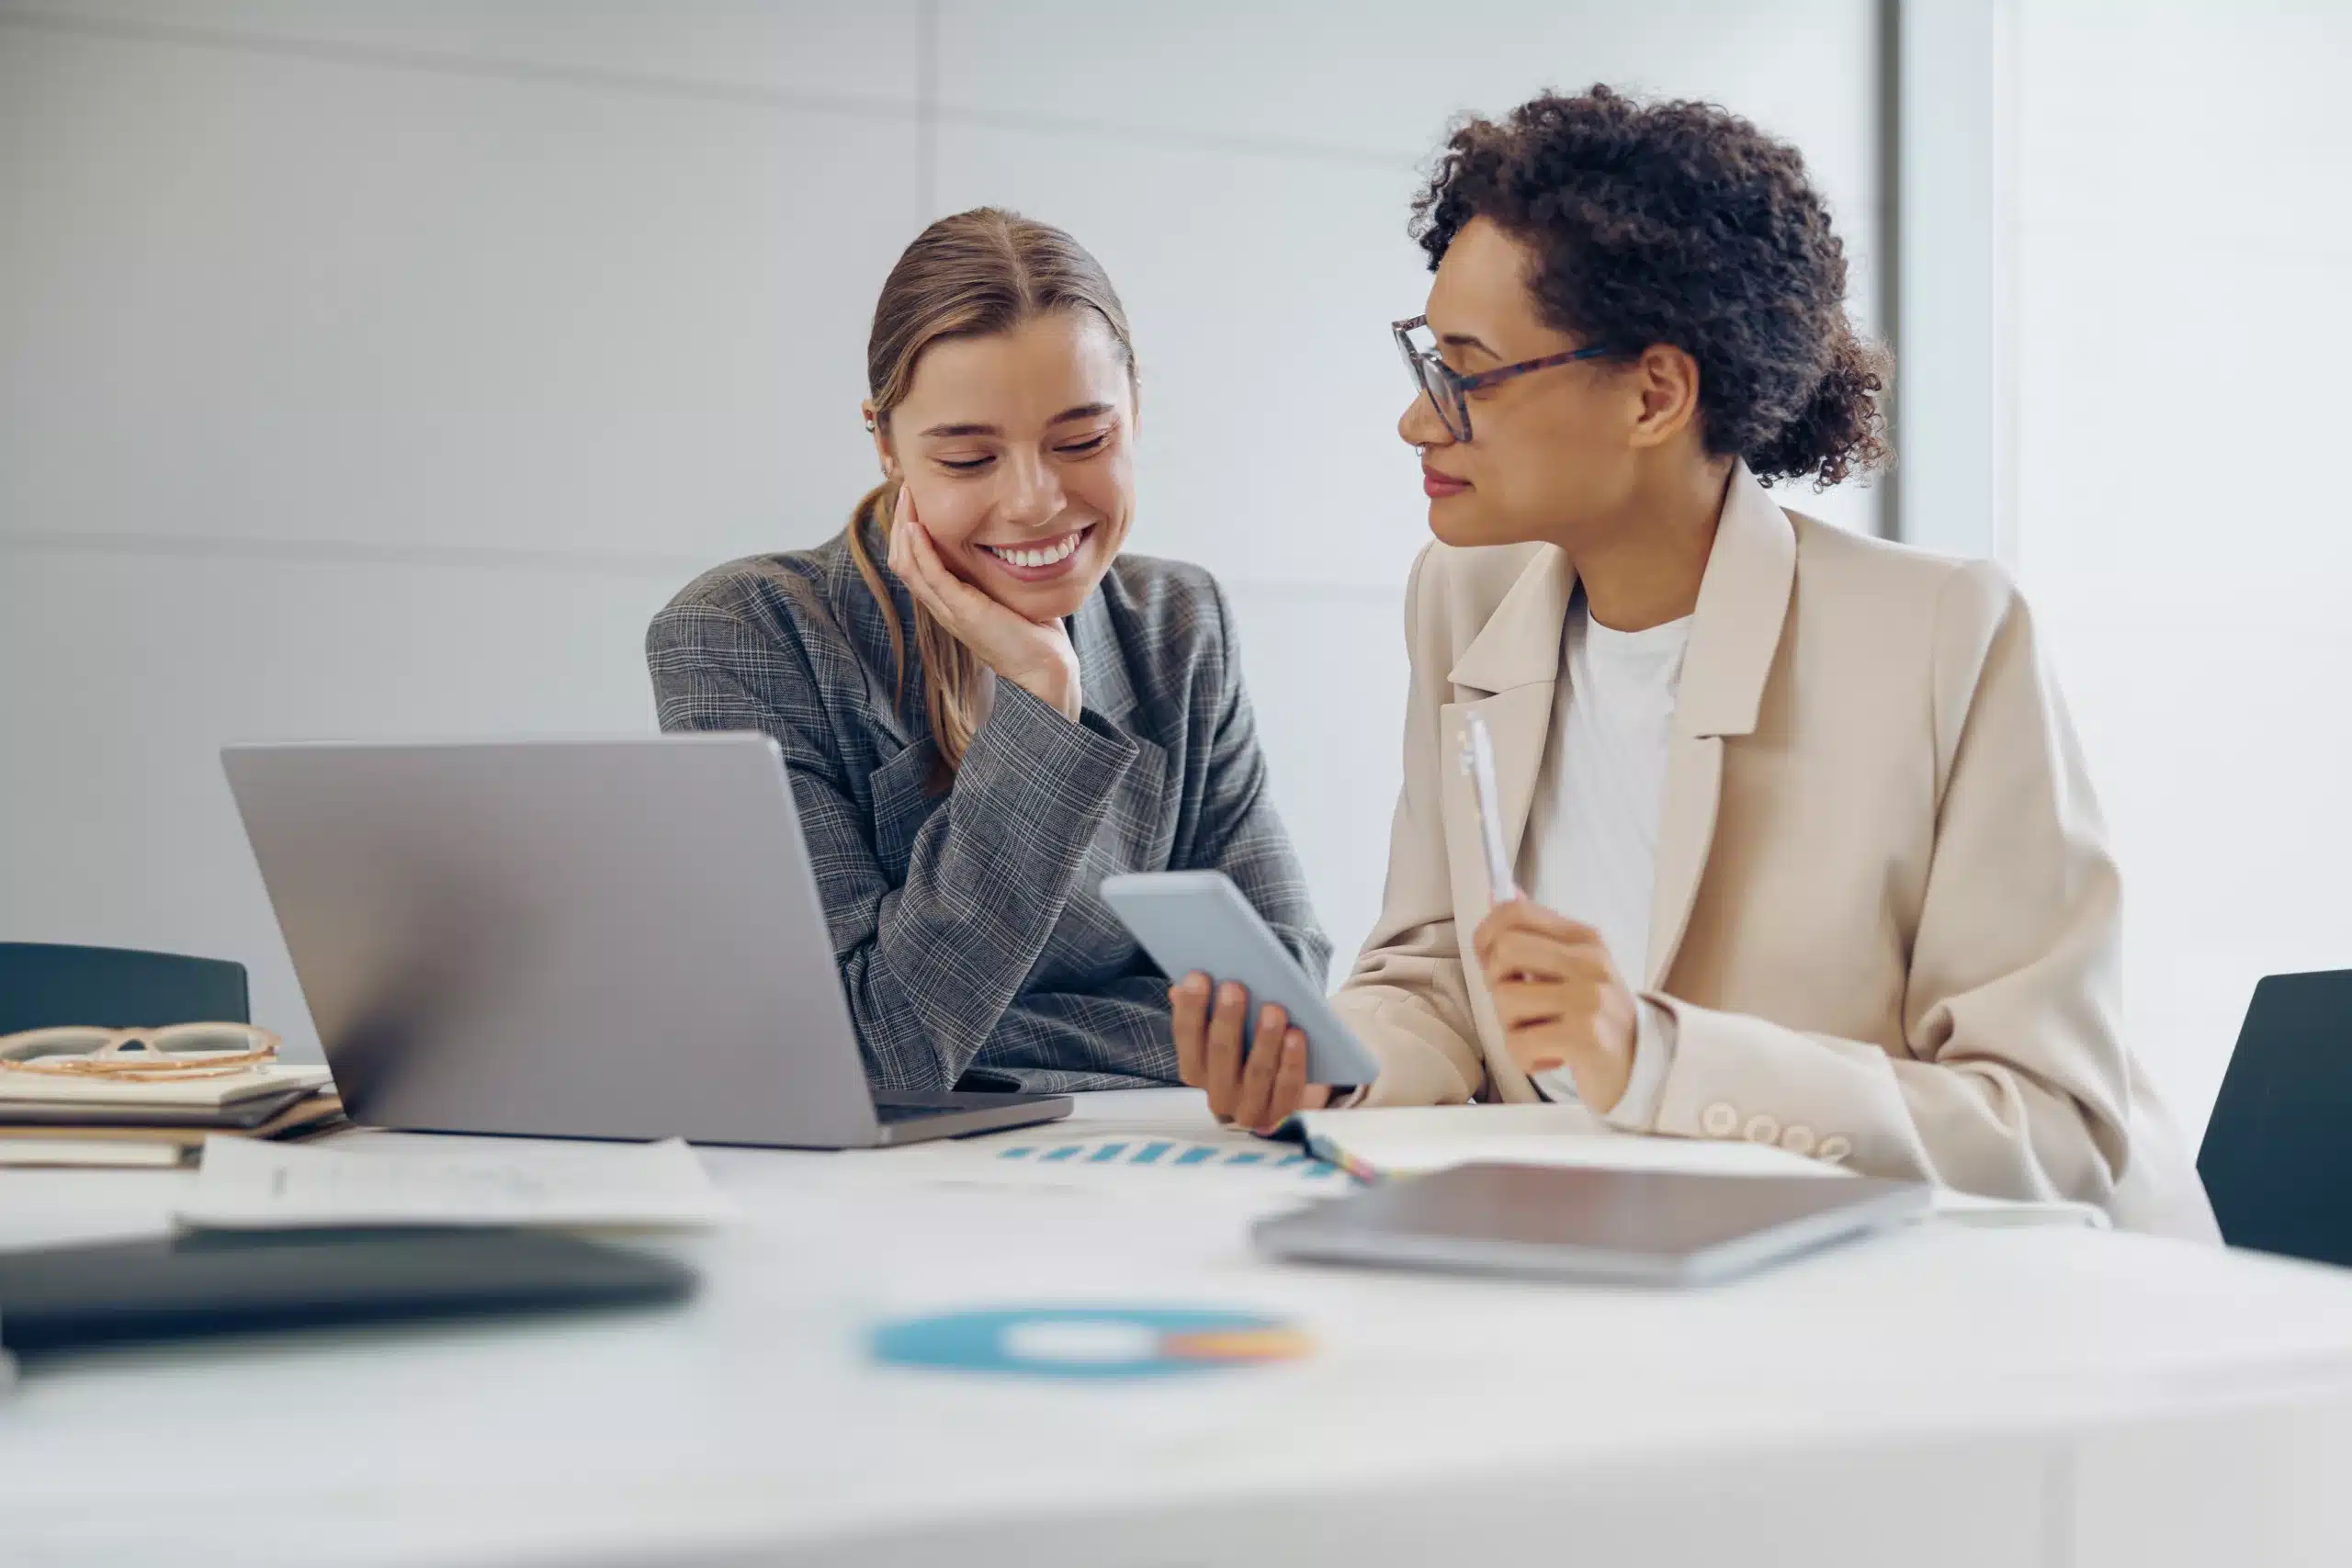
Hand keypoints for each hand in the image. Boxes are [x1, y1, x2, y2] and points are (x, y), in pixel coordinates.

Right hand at [885, 483, 1082, 720]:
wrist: (1043, 667)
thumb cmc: (1031, 631)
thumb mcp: (1006, 593)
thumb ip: (995, 571)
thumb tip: (1006, 538)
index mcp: (947, 600)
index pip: (912, 560)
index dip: (908, 528)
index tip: (916, 497)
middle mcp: (941, 606)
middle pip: (901, 559)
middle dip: (900, 520)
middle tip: (906, 486)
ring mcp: (948, 610)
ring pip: (907, 565)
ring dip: (904, 527)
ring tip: (907, 496)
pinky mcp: (962, 612)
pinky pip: (931, 576)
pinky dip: (920, 550)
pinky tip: (917, 527)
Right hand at [1169, 973, 1332, 1133]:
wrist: (1279, 1088)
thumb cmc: (1247, 1046)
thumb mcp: (1223, 1030)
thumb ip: (1203, 1010)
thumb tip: (1181, 988)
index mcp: (1195, 1069)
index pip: (1186, 1037)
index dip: (1190, 1008)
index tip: (1198, 977)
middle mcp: (1217, 1093)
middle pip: (1220, 1055)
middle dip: (1227, 1020)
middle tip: (1234, 987)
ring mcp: (1249, 1108)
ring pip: (1256, 1073)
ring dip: (1264, 1040)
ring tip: (1273, 1009)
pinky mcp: (1281, 1111)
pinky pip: (1287, 1086)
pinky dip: (1292, 1061)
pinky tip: (1296, 1035)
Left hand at [1472, 899, 1638, 1112]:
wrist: (1642, 1066)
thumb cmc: (1594, 1017)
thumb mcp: (1572, 968)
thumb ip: (1536, 935)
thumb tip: (1499, 894)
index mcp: (1584, 938)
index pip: (1516, 912)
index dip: (1485, 935)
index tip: (1488, 961)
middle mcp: (1590, 962)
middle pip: (1504, 951)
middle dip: (1495, 983)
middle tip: (1518, 1005)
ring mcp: (1590, 998)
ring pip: (1506, 1001)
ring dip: (1512, 1028)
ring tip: (1541, 1034)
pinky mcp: (1586, 1037)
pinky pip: (1519, 1043)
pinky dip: (1524, 1058)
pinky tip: (1551, 1057)